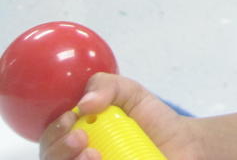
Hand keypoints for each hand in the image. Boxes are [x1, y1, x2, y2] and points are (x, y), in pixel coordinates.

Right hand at [38, 73, 200, 159]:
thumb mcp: (129, 92)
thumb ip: (107, 86)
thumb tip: (84, 103)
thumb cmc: (152, 119)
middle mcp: (80, 158)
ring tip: (94, 154)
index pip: (50, 142)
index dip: (53, 133)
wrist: (185, 142)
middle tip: (81, 139)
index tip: (70, 119)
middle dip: (58, 151)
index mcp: (77, 138)